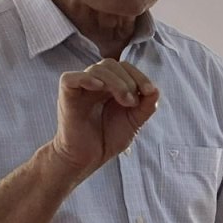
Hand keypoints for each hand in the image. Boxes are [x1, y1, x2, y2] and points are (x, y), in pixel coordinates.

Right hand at [49, 59, 158, 178]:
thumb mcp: (134, 121)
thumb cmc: (108, 139)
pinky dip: (86, 78)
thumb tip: (156, 89)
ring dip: (116, 82)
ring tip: (125, 102)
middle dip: (128, 80)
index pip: (124, 68)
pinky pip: (70, 78)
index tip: (150, 92)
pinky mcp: (67, 96)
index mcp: (110, 86)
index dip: (139, 75)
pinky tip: (99, 87)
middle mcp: (95, 83)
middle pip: (111, 64)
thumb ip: (146, 106)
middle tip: (133, 103)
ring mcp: (80, 88)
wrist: (89, 158)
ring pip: (96, 69)